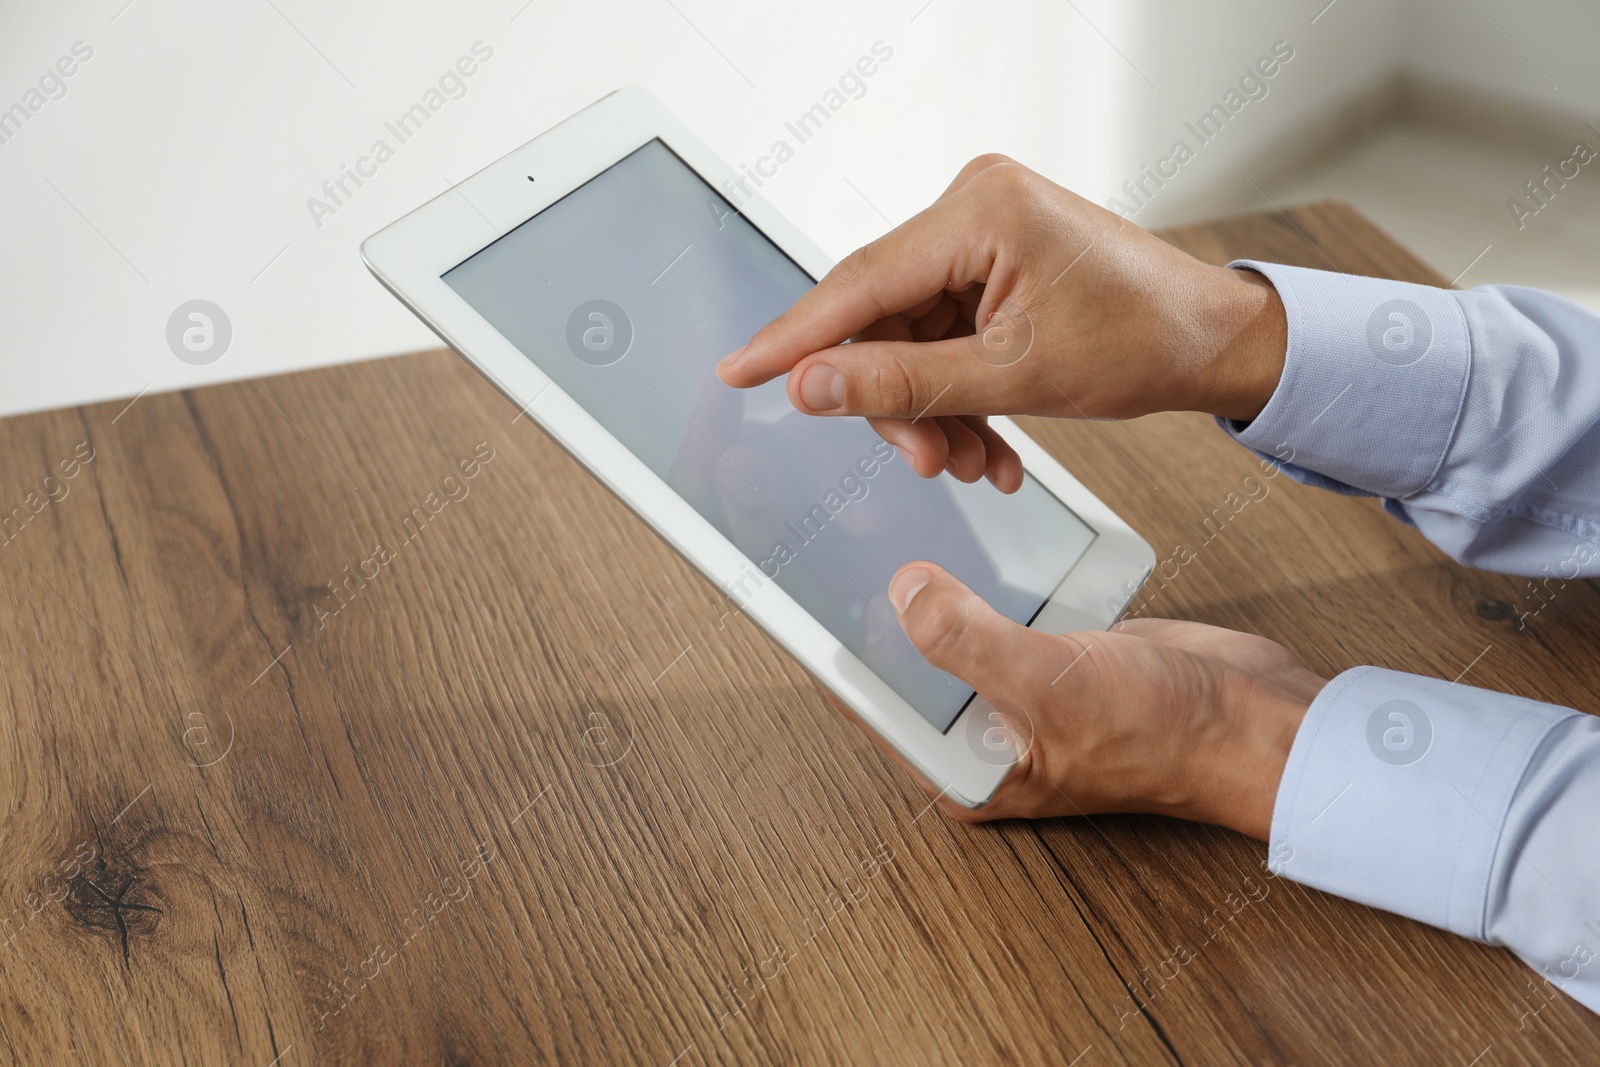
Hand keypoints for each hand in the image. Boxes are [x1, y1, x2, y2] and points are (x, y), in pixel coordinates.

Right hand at [717, 154, 1286, 491]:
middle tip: (925, 458)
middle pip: (882, 317)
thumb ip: (900, 384)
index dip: (795, 337)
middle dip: (897, 399)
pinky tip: (984, 443)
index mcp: (981, 211)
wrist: (1215, 343)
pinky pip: (944, 337)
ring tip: (969, 459)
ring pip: (910, 338)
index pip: (859, 282)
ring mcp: (984, 236)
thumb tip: (811, 387)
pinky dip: (957, 394)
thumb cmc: (1145, 340)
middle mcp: (975, 207)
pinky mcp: (994, 266)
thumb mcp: (1013, 376)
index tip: (738, 370)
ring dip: (931, 408)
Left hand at [834, 563, 1324, 838]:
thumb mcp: (1047, 685)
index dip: (842, 648)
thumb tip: (903, 594)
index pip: (876, 704)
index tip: (810, 587)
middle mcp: (980, 733)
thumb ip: (966, 643)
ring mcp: (1016, 690)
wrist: (1253, 719)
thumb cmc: (1163, 734)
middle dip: (881, 607)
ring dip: (931, 584)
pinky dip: (984, 575)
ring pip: (950, 628)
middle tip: (851, 534)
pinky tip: (961, 531)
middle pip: (907, 663)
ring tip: (891, 522)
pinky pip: (997, 607)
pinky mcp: (1048, 652)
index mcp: (964, 767)